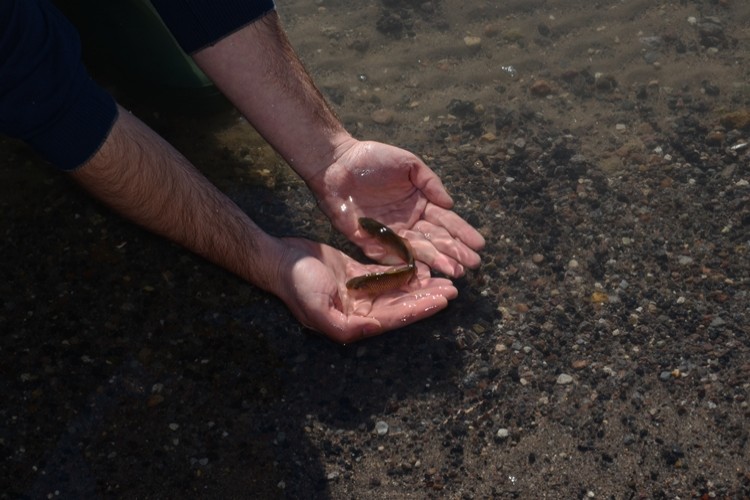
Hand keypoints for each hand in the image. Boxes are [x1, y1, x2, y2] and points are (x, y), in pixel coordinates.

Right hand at [273, 237, 457, 342]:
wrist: (280, 260)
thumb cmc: (297, 286)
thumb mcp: (319, 310)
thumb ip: (346, 326)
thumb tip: (375, 329)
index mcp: (353, 323)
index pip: (394, 318)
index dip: (419, 309)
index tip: (442, 300)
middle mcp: (360, 311)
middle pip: (401, 306)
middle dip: (427, 298)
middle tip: (453, 289)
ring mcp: (359, 293)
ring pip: (397, 291)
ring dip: (420, 286)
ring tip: (445, 280)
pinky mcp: (356, 275)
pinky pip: (385, 275)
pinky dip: (404, 273)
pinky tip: (422, 268)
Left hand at [307, 139, 484, 277]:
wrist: (336, 165)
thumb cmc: (373, 159)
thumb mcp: (409, 164)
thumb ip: (430, 182)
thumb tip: (450, 204)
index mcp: (420, 204)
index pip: (446, 221)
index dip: (462, 232)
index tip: (479, 244)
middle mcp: (409, 222)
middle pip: (436, 240)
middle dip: (455, 252)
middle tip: (473, 265)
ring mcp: (391, 235)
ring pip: (419, 251)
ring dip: (438, 262)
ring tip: (455, 271)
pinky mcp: (371, 243)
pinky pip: (392, 258)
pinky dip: (407, 267)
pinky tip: (425, 276)